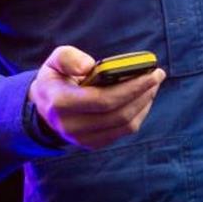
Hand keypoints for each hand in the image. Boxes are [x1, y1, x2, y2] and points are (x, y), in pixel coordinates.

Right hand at [28, 45, 166, 149]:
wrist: (45, 106)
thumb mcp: (55, 60)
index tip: (151, 72)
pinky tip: (144, 98)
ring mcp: (82, 139)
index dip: (131, 88)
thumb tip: (90, 66)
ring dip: (144, 104)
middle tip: (158, 75)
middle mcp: (71, 126)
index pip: (103, 100)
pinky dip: (138, 114)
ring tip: (153, 84)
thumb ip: (69, 58)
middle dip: (143, 93)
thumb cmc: (56, 77)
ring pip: (124, 125)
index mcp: (61, 103)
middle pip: (118, 114)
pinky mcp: (92, 143)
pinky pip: (122, 132)